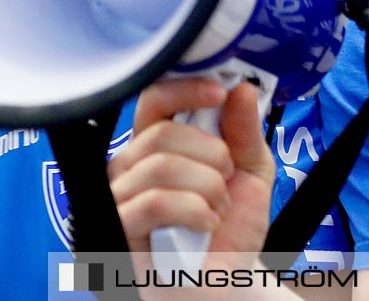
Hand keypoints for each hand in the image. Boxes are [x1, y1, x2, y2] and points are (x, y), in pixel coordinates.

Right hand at [109, 78, 274, 267]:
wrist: (229, 281)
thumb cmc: (232, 229)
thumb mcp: (253, 172)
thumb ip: (245, 131)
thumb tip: (242, 88)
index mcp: (156, 146)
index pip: (153, 100)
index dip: (185, 90)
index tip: (221, 93)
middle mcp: (128, 169)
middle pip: (159, 134)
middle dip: (210, 153)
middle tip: (227, 179)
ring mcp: (117, 201)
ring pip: (159, 166)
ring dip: (207, 186)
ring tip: (218, 208)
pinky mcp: (116, 232)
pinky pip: (154, 203)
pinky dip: (194, 210)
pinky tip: (206, 225)